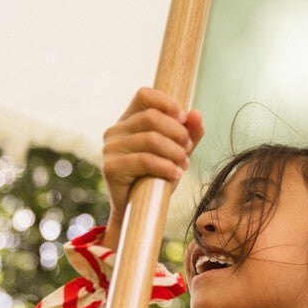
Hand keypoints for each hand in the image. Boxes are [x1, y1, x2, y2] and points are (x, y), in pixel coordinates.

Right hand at [102, 87, 203, 244]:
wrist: (139, 212)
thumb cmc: (157, 178)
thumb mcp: (176, 153)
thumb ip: (188, 133)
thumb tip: (197, 114)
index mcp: (128, 120)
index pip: (144, 95)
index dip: (166, 102)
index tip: (184, 119)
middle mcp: (115, 131)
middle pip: (151, 117)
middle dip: (177, 133)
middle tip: (188, 149)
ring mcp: (110, 148)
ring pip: (150, 139)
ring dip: (175, 152)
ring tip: (184, 165)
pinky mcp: (111, 167)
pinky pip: (144, 160)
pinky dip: (166, 167)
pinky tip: (177, 175)